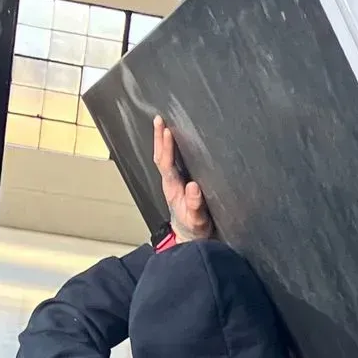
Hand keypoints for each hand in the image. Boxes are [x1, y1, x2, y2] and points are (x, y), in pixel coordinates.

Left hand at [153, 115, 214, 241]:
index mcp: (174, 190)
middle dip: (159, 138)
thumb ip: (195, 205)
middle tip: (159, 119)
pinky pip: (169, 162)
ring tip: (162, 124)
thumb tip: (193, 187)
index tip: (167, 132)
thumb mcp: (198, 220)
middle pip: (161, 157)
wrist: (190, 238)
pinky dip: (168, 148)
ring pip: (163, 158)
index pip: (167, 165)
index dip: (167, 148)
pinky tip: (170, 140)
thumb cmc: (195, 229)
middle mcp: (170, 184)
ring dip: (161, 141)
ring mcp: (172, 183)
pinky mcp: (176, 183)